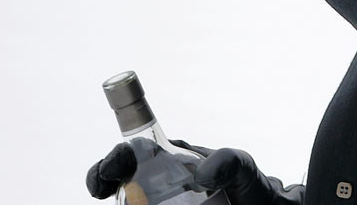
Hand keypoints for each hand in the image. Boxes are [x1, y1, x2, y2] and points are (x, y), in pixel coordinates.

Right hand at [86, 141, 303, 204]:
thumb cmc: (250, 189)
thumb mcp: (243, 169)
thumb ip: (229, 162)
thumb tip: (200, 174)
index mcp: (169, 163)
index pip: (130, 155)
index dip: (111, 164)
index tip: (106, 176)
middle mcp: (156, 190)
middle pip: (119, 190)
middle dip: (105, 188)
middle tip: (107, 196)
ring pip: (129, 204)